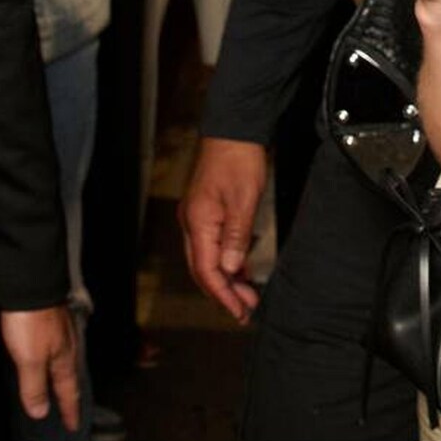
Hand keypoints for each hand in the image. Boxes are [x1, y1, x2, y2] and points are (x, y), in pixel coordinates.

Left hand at [0, 306, 80, 431]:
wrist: (29, 284)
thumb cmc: (31, 319)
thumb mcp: (29, 360)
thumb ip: (34, 387)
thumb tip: (40, 411)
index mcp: (63, 359)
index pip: (68, 392)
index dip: (70, 411)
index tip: (73, 425)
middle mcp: (67, 346)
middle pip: (70, 376)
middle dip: (70, 394)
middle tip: (71, 408)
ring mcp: (60, 332)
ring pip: (64, 361)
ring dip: (63, 377)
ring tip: (61, 387)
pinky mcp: (50, 321)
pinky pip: (56, 348)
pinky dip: (54, 361)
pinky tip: (48, 356)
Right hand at [178, 138, 266, 321]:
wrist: (234, 129)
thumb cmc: (239, 159)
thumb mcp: (244, 199)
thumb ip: (237, 237)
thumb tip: (230, 270)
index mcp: (198, 222)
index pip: (207, 270)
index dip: (223, 295)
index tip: (239, 312)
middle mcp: (192, 223)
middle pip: (203, 269)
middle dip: (223, 293)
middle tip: (246, 311)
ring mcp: (198, 217)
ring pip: (208, 259)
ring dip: (226, 279)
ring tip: (247, 296)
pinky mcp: (207, 211)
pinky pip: (213, 245)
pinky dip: (227, 262)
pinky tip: (241, 270)